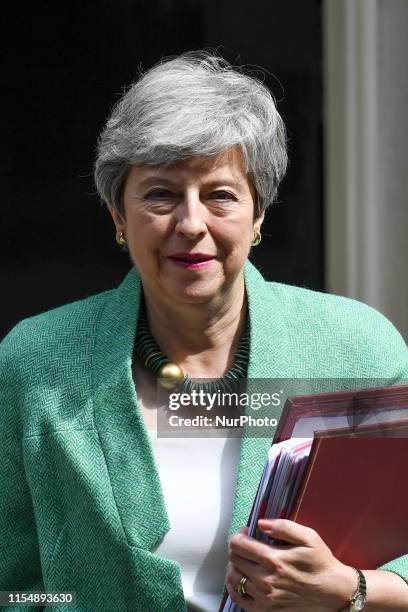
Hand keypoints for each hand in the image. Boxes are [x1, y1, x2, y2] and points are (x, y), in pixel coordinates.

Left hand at [225, 519, 356, 610]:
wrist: (333, 592)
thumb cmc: (321, 562)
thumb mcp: (308, 537)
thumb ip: (283, 526)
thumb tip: (260, 523)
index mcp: (274, 559)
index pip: (238, 544)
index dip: (240, 535)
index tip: (247, 533)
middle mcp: (266, 579)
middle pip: (234, 559)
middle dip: (238, 548)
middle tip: (248, 545)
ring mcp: (264, 597)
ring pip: (233, 578)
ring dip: (235, 566)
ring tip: (245, 560)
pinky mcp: (265, 609)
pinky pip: (238, 598)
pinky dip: (235, 587)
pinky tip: (242, 578)